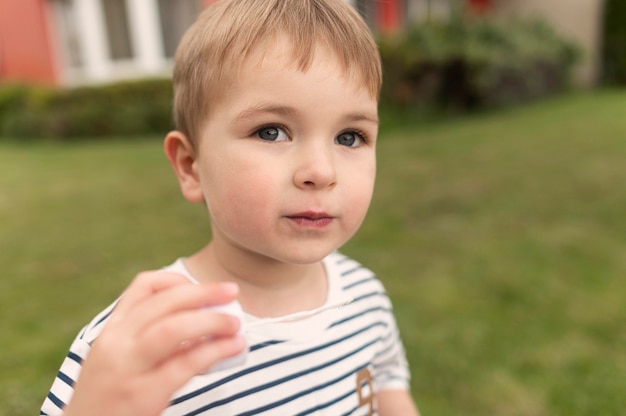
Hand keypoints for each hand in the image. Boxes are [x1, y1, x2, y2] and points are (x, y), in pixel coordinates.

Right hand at [63, 271, 245, 415]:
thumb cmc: (108, 397)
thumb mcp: (117, 358)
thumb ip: (149, 337)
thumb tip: (204, 323)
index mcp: (112, 330)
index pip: (143, 286)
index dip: (177, 281)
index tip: (200, 288)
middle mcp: (117, 343)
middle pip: (165, 304)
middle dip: (203, 293)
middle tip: (232, 291)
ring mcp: (128, 369)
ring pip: (173, 329)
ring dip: (211, 321)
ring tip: (235, 323)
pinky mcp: (143, 395)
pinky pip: (185, 365)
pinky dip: (214, 351)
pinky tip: (233, 347)